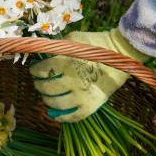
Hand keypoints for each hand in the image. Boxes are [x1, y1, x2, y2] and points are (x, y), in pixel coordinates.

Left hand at [29, 28, 147, 121]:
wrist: (121, 54)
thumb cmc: (95, 44)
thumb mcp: (73, 39)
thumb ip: (56, 48)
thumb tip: (40, 56)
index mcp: (66, 63)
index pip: (42, 71)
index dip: (35, 71)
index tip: (34, 70)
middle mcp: (73, 81)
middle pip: (46, 88)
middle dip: (39, 85)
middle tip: (40, 82)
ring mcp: (82, 96)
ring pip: (55, 104)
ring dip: (47, 100)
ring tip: (47, 95)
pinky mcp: (91, 106)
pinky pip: (71, 117)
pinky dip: (60, 116)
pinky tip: (54, 112)